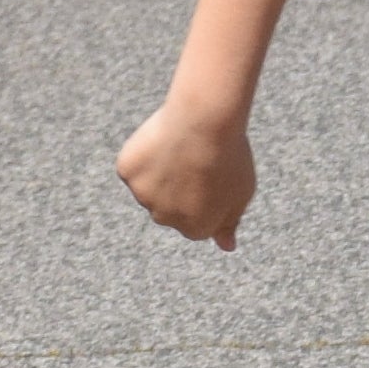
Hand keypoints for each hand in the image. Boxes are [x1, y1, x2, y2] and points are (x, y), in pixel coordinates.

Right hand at [115, 102, 255, 248]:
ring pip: (148, 186)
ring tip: (180, 146)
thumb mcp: (241, 193)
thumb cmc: (229, 155)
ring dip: (159, 171)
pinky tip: (160, 139)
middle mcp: (165, 219)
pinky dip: (143, 154)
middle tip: (194, 159)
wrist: (204, 121)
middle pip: (167, 208)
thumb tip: (227, 246)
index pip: (194, 221)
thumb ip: (229, 222)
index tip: (209, 174)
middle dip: (177, 188)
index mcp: (196, 228)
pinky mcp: (127, 172)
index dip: (203, 194)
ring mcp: (143, 196)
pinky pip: (134, 165)